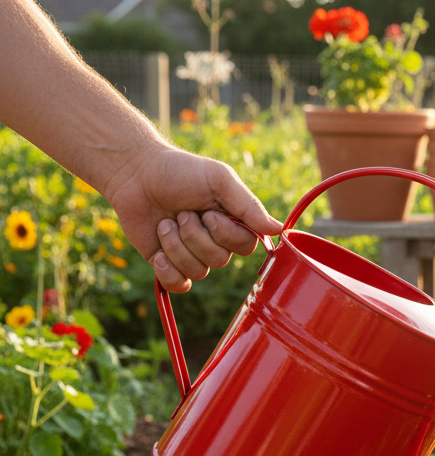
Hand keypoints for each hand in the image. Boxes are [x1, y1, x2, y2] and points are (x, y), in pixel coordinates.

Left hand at [102, 145, 283, 291]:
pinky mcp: (168, 265)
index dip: (224, 234)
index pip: (245, 247)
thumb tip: (279, 229)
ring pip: (197, 272)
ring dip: (175, 245)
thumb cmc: (180, 171)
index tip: (207, 212)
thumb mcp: (220, 180)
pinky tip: (158, 253)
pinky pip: (179, 285)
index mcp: (233, 223)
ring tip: (164, 223)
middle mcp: (216, 242)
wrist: (134, 174)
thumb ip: (249, 206)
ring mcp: (192, 255)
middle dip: (194, 236)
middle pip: (219, 261)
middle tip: (181, 213)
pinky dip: (167, 271)